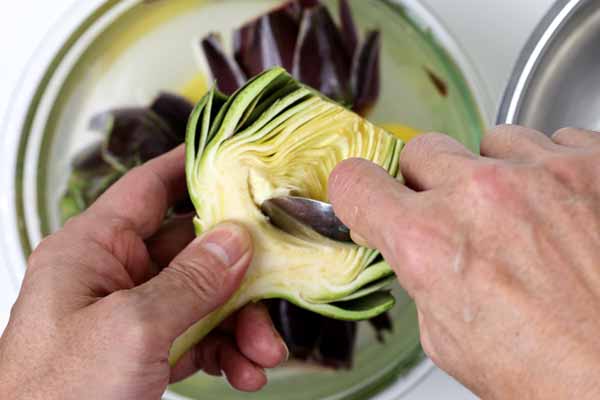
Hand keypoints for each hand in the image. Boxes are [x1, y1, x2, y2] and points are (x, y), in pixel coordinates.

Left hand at [0, 146, 286, 399]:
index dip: (193, 168)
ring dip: (241, 324)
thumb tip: (236, 239)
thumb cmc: (55, 396)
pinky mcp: (147, 349)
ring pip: (204, 298)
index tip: (237, 160)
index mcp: (93, 249)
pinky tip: (245, 370)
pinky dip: (227, 352)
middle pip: (193, 250)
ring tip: (263, 352)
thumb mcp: (131, 330)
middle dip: (239, 274)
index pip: (149, 189)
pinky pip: (199, 336)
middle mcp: (115, 275)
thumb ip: (190, 281)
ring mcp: (133, 313)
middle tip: (274, 283)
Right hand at [329, 125, 599, 398]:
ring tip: (519, 217)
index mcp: (429, 242)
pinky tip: (558, 210)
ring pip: (489, 142)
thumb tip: (413, 248)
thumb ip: (421, 275)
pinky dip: (548, 171)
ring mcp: (541, 174)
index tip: (368, 194)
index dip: (357, 191)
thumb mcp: (449, 338)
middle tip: (454, 215)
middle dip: (428, 183)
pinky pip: (552, 142)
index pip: (356, 182)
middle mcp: (480, 196)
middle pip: (422, 150)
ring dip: (492, 174)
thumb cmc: (550, 373)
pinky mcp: (593, 164)